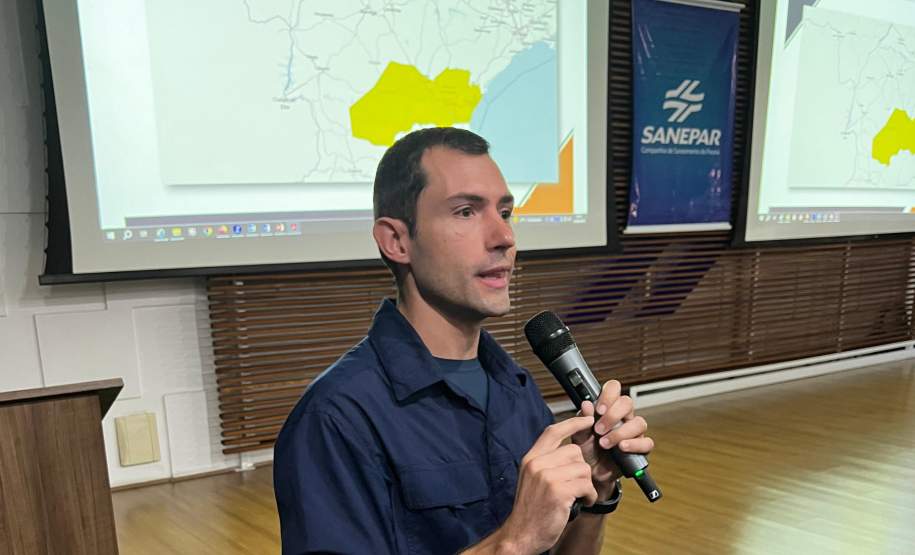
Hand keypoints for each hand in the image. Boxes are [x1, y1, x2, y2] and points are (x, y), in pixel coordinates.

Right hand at [498, 416, 598, 553]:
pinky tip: (581, 503)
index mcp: (530, 459)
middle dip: (581, 469)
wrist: (520, 535)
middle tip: (577, 485)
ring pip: (583, 468)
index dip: (572, 423)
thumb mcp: (532, 479)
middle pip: (574, 451)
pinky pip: (586, 485)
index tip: (587, 419)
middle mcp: (537, 464)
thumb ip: (546, 462)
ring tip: (578, 497)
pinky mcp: (558, 491)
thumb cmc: (530, 510)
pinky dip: (589, 496)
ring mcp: (547, 477)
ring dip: (586, 485)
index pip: (552, 431)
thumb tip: (570, 449)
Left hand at [571, 380, 654, 499]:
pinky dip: (634, 444)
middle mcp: (623, 417)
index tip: (598, 409)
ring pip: (639, 422)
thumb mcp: (579, 435)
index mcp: (608, 408)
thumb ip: (582, 420)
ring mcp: (633, 432)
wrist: (590, 473)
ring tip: (605, 443)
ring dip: (621, 432)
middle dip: (613, 415)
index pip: (614, 389)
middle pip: (627, 403)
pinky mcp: (640, 449)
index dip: (608, 395)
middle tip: (598, 429)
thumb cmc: (586, 450)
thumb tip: (586, 404)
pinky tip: (622, 448)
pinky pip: (646, 443)